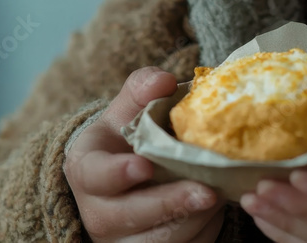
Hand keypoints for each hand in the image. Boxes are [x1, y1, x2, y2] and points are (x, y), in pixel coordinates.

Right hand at [65, 67, 225, 242]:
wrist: (126, 173)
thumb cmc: (127, 137)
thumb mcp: (128, 108)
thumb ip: (142, 89)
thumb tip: (164, 80)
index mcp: (86, 168)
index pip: (95, 175)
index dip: (117, 173)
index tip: (144, 165)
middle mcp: (97, 211)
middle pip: (130, 216)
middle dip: (170, 205)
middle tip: (207, 192)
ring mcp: (120, 239)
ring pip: (159, 240)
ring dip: (195, 219)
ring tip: (220, 192)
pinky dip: (203, 232)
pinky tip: (216, 209)